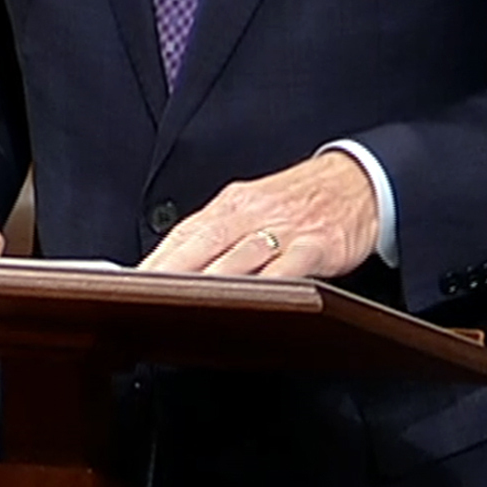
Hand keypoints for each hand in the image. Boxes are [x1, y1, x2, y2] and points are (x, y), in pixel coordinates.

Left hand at [139, 150, 378, 278]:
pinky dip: (271, 283)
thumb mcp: (253, 206)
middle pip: (204, 244)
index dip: (156, 261)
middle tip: (146, 300)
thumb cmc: (300, 201)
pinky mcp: (318, 244)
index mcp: (232, 204)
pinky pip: (291, 266)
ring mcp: (286, 228)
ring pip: (241, 256)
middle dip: (172, 274)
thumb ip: (217, 235)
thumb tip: (171, 266)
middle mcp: (253, 213)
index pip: (184, 233)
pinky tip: (255, 300)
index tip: (128, 286)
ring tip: (186, 306)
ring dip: (212, 281)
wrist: (359, 180)